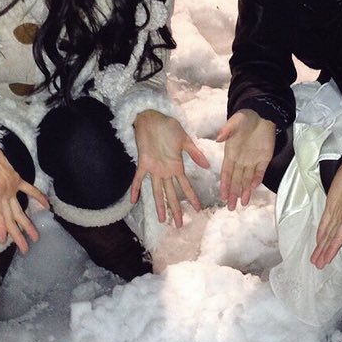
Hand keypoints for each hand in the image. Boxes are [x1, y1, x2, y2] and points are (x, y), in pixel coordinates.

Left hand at [130, 111, 209, 226]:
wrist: (152, 117)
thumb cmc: (169, 126)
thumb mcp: (184, 139)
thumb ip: (195, 153)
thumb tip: (208, 166)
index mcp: (177, 166)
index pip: (186, 186)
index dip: (192, 198)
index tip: (197, 210)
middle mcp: (166, 171)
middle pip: (172, 194)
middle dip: (176, 209)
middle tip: (179, 224)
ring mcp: (154, 169)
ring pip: (157, 191)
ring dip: (160, 205)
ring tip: (162, 220)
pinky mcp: (143, 163)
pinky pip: (138, 179)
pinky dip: (135, 189)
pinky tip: (134, 200)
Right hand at [216, 109, 275, 210]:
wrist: (262, 114)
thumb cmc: (245, 118)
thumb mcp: (235, 122)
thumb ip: (227, 130)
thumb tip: (218, 138)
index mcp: (231, 153)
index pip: (227, 173)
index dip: (225, 185)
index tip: (223, 196)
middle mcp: (240, 160)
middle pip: (236, 180)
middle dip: (234, 194)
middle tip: (231, 207)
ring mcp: (253, 160)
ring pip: (247, 179)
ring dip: (245, 191)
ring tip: (242, 204)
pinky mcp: (264, 159)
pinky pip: (260, 172)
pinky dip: (257, 180)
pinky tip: (253, 188)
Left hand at [311, 156, 341, 268]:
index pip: (340, 233)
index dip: (333, 246)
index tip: (327, 258)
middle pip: (333, 237)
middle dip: (326, 251)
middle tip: (318, 265)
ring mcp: (338, 210)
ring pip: (328, 232)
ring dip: (323, 245)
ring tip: (316, 258)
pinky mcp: (333, 204)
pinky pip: (326, 221)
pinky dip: (322, 232)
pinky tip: (319, 241)